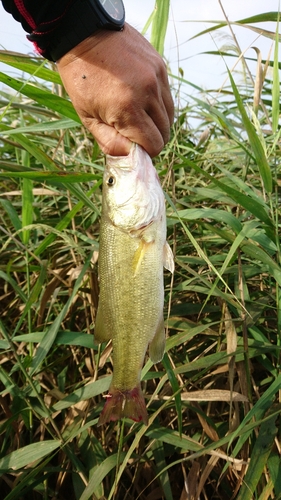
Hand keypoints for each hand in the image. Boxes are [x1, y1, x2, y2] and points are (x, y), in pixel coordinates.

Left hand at [56, 23, 173, 156]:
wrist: (84, 33)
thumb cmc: (82, 79)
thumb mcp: (88, 117)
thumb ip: (110, 142)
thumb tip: (132, 157)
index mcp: (127, 109)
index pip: (154, 145)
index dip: (145, 152)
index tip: (133, 147)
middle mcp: (147, 93)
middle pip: (164, 133)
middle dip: (151, 139)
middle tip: (134, 134)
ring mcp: (156, 77)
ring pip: (169, 116)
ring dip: (157, 123)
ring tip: (138, 116)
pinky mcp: (160, 66)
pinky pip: (167, 97)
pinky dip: (158, 105)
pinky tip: (141, 99)